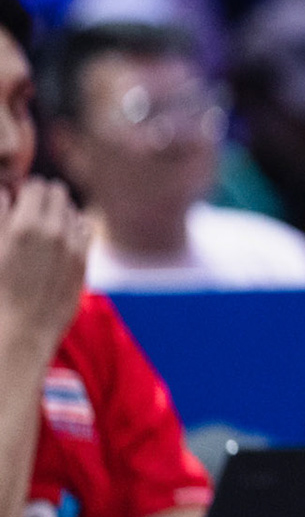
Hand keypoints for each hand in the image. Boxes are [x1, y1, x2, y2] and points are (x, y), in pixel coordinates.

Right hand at [0, 178, 88, 360]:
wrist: (20, 330)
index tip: (17, 200)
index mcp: (27, 225)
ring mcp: (74, 247)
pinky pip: (84, 231)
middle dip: (44, 197)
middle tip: (29, 210)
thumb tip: (6, 192)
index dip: (25, 190)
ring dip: (59, 213)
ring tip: (41, 228)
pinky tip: (58, 242)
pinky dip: (73, 230)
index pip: (37, 185)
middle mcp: (56, 232)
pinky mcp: (83, 262)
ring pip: (73, 211)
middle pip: (59, 193)